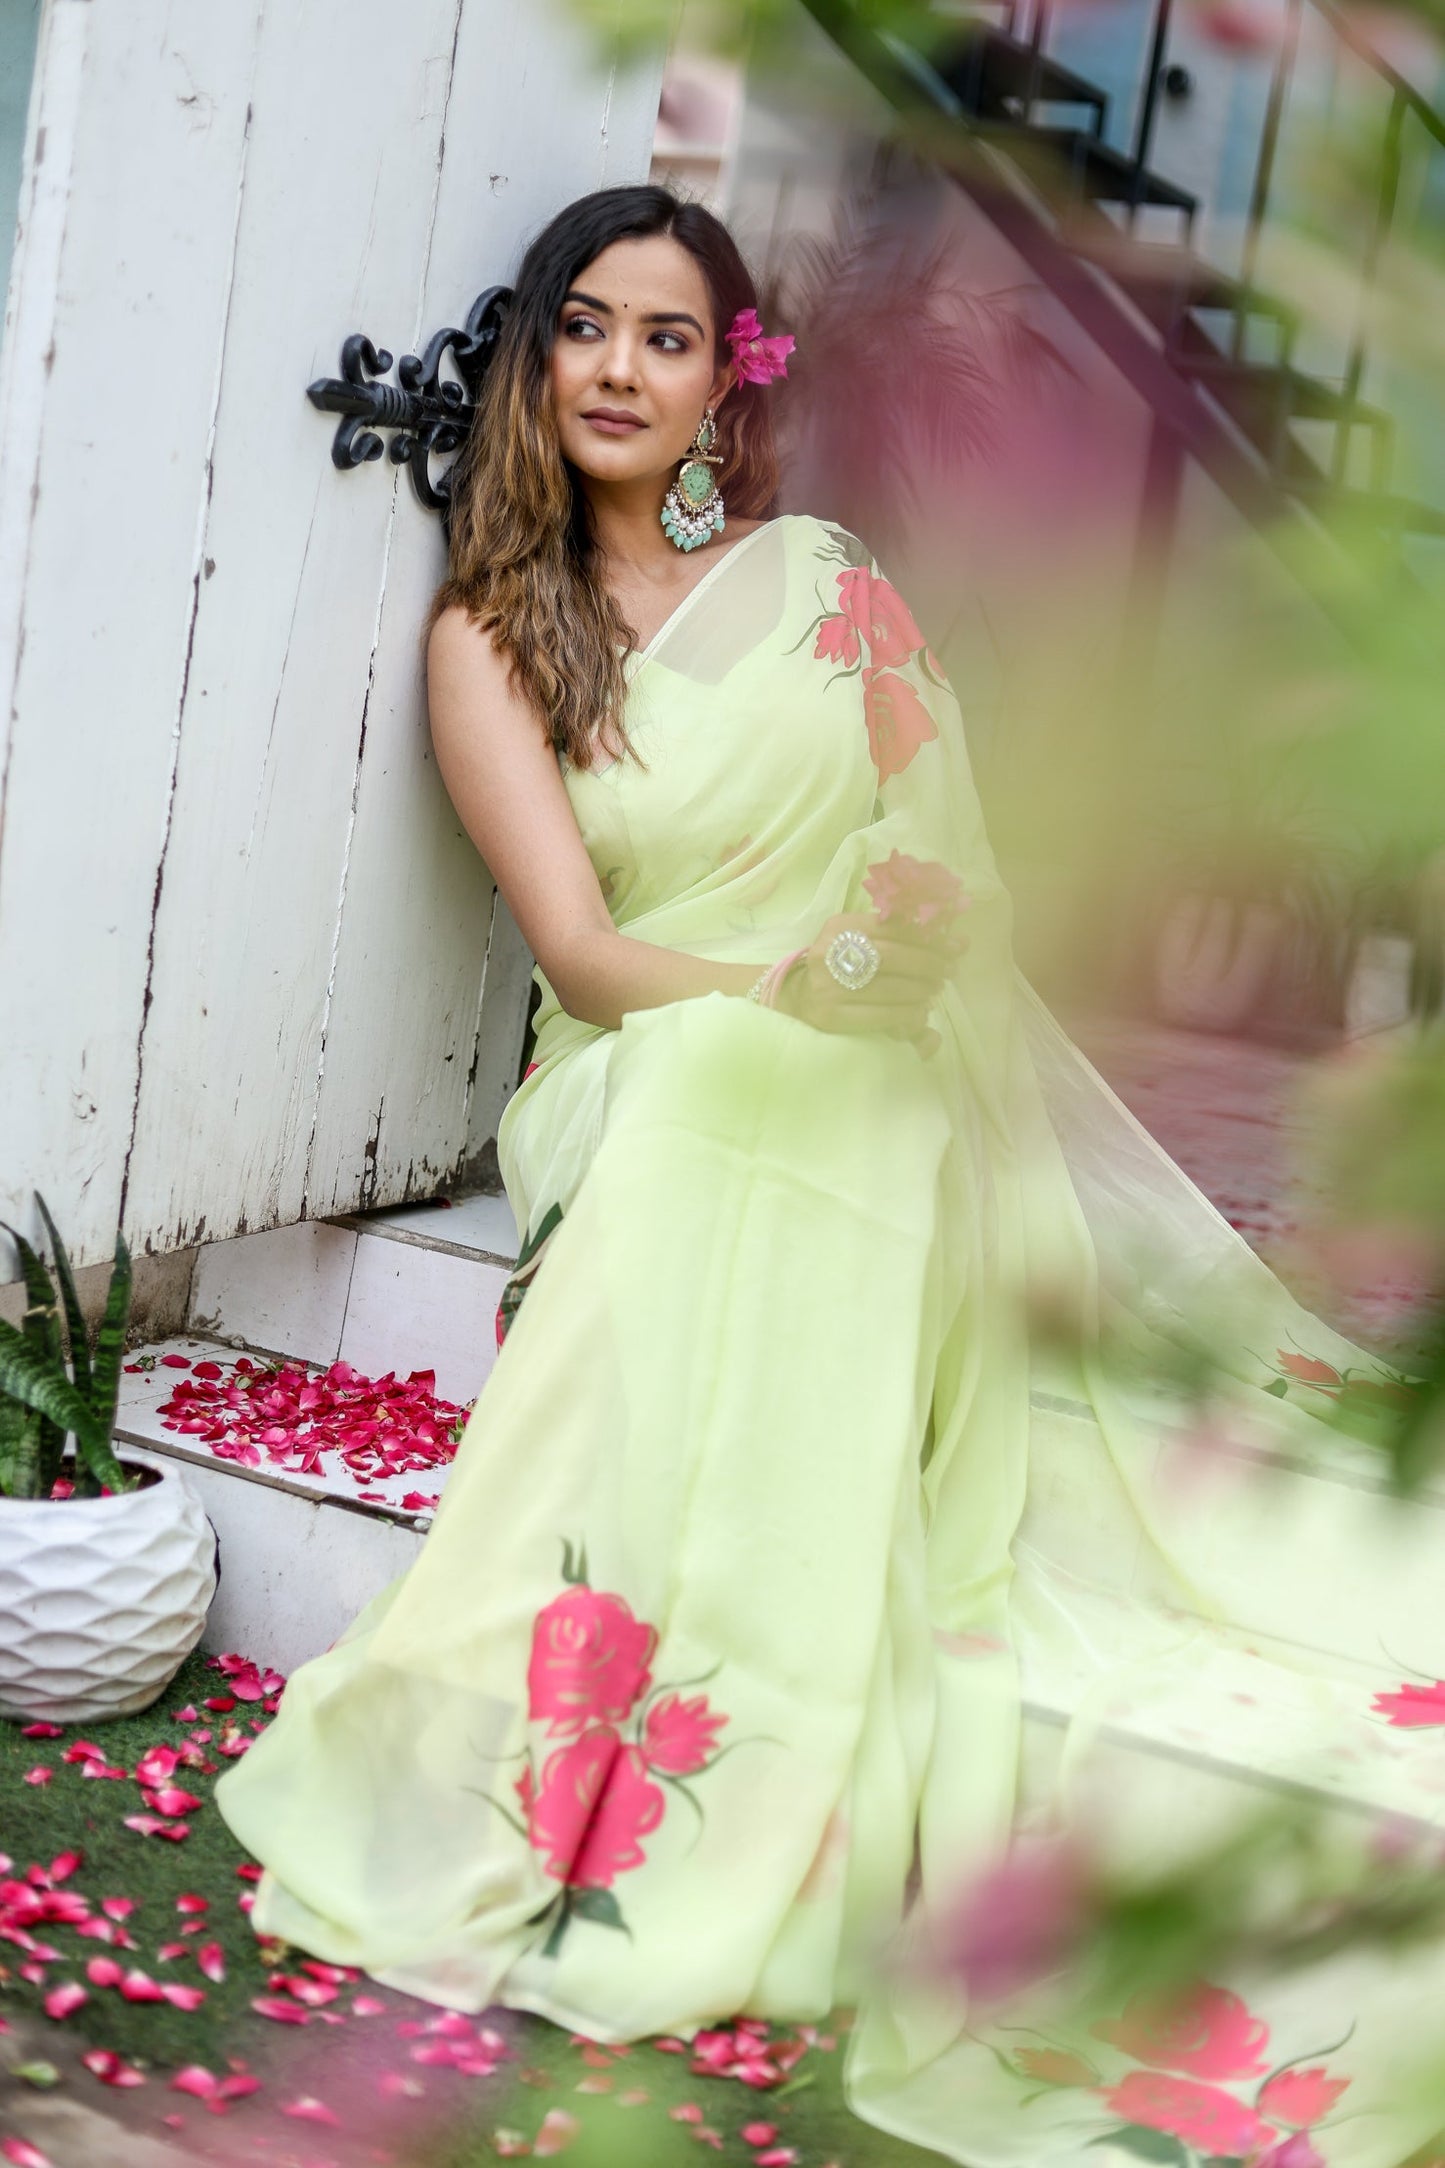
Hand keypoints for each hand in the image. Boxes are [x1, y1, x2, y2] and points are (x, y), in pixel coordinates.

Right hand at [774, 910, 967, 1055]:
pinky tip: (919, 1012)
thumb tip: (954, 936)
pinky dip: (906, 1014)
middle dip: (928, 963)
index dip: (928, 935)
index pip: (891, 926)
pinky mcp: (831, 1015)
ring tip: (935, 990)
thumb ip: (897, 935)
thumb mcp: (859, 940)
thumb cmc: (840, 966)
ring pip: (888, 987)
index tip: (955, 944)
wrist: (798, 998)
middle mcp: (830, 952)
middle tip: (949, 971)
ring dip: (921, 990)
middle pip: (892, 955)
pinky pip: (879, 1015)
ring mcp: (828, 986)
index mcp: (840, 926)